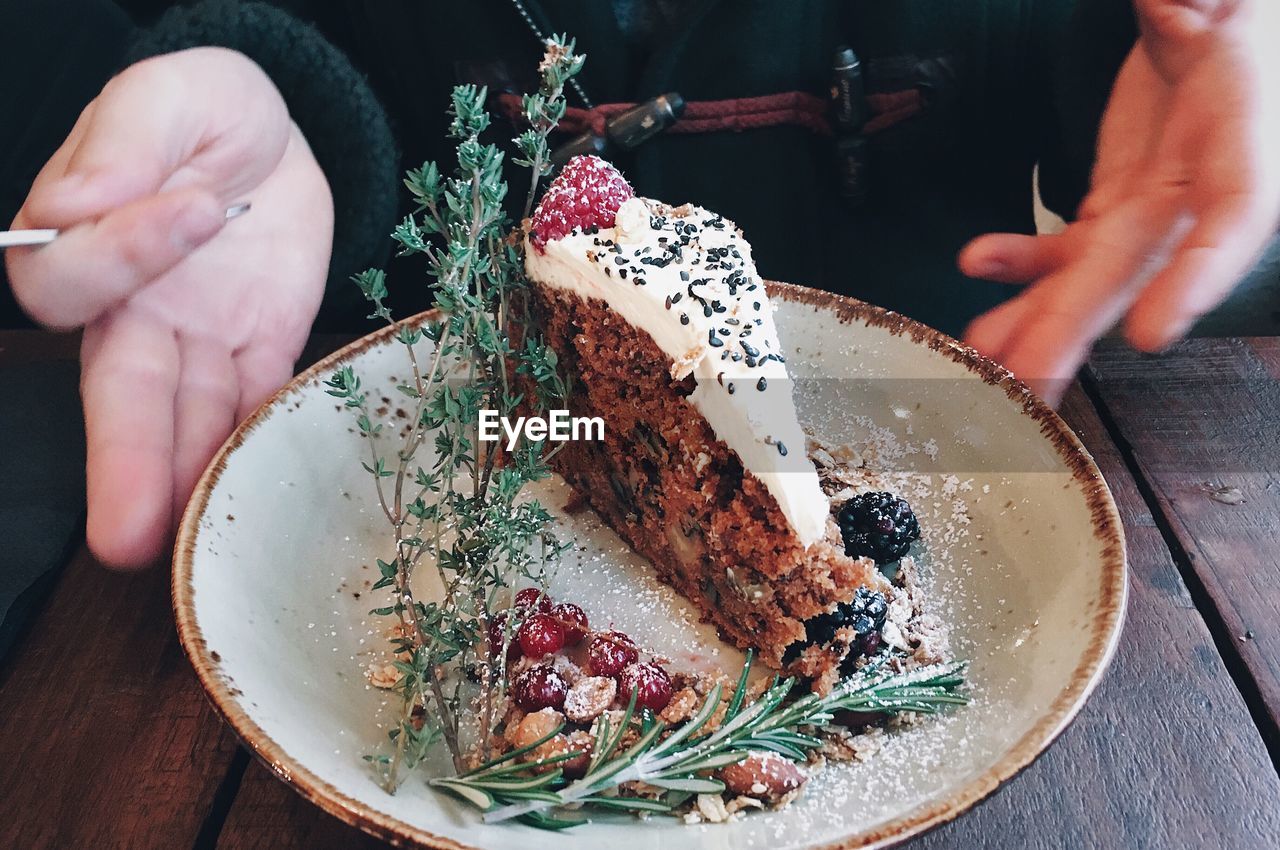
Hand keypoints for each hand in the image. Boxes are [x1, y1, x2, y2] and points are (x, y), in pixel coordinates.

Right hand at [6, 48, 332, 567]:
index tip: (192, 208)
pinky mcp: (265, 347)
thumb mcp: (168, 94)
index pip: (77, 283)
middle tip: (123, 537)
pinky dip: (260, 443)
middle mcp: (138, 309)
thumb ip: (124, 137)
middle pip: (121, 396)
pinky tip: (260, 489)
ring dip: (190, 480)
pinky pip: (260, 403)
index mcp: (92, 242)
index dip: (123, 254)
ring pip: (189, 419)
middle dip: (126, 463)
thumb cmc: (204, 111)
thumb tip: (77, 202)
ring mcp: (202, 337)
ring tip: (192, 542)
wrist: (275, 137)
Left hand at [959, 0, 1279, 404]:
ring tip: (987, 360)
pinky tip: (979, 265)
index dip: (1197, 272)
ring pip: (1096, 271)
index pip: (1234, 210)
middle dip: (1078, 325)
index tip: (1153, 331)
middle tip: (1029, 380)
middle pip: (1139, 263)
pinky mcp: (1123, 199)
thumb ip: (1196, 3)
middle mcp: (1199, 176)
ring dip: (1038, 320)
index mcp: (1243, 123)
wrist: (1224, 19)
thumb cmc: (1226, 6)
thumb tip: (1174, 5)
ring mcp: (1157, 197)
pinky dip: (1023, 261)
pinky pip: (1071, 243)